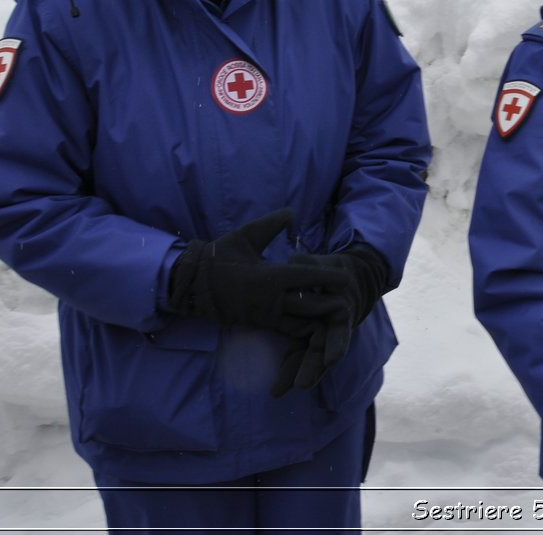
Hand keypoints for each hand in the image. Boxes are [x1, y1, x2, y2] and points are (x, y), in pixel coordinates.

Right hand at [167, 210, 344, 332]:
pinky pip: (288, 330)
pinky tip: (318, 324)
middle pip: (311, 305)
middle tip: (351, 297)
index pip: (307, 278)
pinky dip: (305, 328)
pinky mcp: (261, 324)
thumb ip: (272, 224)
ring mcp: (266, 315)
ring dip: (321, 319)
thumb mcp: (246, 235)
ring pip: (302, 323)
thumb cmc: (220, 256)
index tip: (347, 276)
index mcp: (270, 277)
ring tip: (338, 313)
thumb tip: (292, 212)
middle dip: (332, 302)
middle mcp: (271, 300)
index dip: (329, 277)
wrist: (192, 285)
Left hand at [269, 246, 389, 396]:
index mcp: (340, 310)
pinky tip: (277, 389)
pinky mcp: (306, 337)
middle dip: (313, 369)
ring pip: (310, 359)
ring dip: (298, 375)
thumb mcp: (325, 263)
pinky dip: (291, 370)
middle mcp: (331, 328)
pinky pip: (299, 355)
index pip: (340, 330)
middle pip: (324, 352)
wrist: (339, 278)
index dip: (336, 345)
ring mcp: (319, 335)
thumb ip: (310, 263)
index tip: (333, 359)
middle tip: (301, 385)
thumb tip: (294, 261)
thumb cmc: (332, 269)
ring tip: (277, 392)